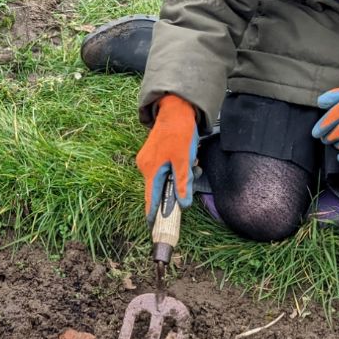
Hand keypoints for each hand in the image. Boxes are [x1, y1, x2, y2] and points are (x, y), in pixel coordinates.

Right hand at [135, 94, 199, 223]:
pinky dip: (175, 169)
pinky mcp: (153, 154)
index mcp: (150, 169)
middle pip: (159, 189)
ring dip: (178, 178)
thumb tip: (183, 205)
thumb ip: (183, 183)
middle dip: (176, 190)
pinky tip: (187, 159)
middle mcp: (145, 166)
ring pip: (164, 179)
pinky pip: (163, 170)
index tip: (154, 229)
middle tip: (193, 177)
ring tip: (193, 165)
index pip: (150, 199)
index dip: (153, 214)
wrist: (175, 109)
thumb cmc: (179, 134)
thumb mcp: (184, 160)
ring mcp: (148, 159)